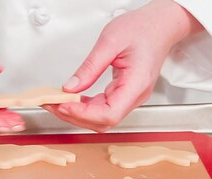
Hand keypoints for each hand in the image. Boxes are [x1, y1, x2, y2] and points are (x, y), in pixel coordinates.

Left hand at [44, 0, 202, 131]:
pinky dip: (84, 107)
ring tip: (56, 102)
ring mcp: (130, 97)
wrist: (160, 25)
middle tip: (51, 104)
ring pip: (101, 118)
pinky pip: (103, 108)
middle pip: (103, 121)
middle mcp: (135, 96)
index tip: (63, 105)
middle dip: (74, 116)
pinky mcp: (124, 94)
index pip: (108, 114)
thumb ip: (89, 67)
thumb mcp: (110, 41)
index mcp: (136, 84)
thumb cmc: (143, 29)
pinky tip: (71, 100)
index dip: (83, 114)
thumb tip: (70, 88)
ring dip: (77, 114)